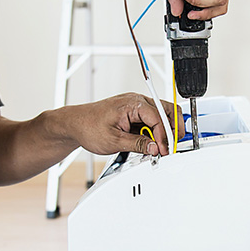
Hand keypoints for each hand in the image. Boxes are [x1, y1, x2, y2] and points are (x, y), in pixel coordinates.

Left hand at [62, 93, 184, 156]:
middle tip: (174, 145)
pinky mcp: (134, 112)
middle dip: (173, 128)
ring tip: (163, 145)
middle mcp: (137, 101)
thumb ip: (137, 144)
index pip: (158, 118)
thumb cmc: (89, 127)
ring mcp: (136, 105)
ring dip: (164, 129)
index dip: (164, 136)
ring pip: (161, 114)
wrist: (75, 124)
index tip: (164, 150)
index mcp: (133, 104)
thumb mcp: (114, 141)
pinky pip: (151, 119)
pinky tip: (152, 141)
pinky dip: (155, 130)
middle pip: (166, 110)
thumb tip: (155, 148)